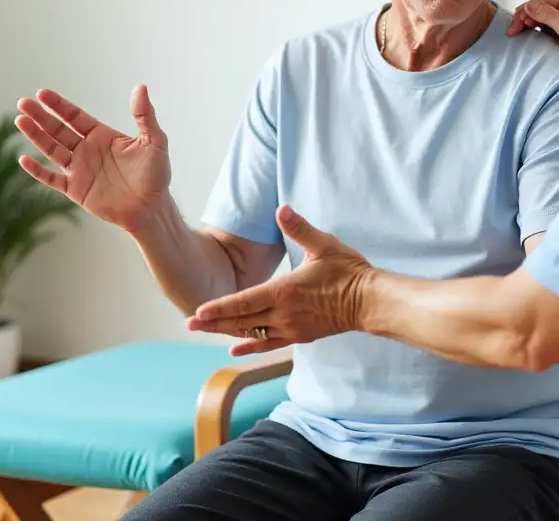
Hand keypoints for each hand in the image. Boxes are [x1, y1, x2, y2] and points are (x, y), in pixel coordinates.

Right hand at [15, 84, 171, 232]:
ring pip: (51, 150)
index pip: (74, 116)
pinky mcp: (76, 190)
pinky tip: (24, 160)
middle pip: (58, 130)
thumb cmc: (156, 174)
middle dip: (40, 117)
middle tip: (23, 103)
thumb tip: (141, 87)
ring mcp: (79, 170)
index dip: (58, 105)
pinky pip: (52, 179)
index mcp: (102, 135)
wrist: (151, 207)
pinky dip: (38, 171)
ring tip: (20, 121)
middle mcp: (87, 149)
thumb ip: (145, 115)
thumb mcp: (155, 141)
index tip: (42, 93)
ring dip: (36, 137)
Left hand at [187, 206, 373, 355]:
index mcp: (284, 292)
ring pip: (252, 333)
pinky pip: (269, 343)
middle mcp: (283, 314)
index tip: (197, 312)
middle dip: (213, 322)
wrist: (369, 302)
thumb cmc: (348, 271)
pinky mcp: (300, 336)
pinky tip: (235, 350)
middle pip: (241, 321)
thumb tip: (281, 209)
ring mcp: (291, 328)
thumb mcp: (323, 244)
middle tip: (188, 324)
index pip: (244, 302)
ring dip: (227, 333)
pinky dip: (251, 346)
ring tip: (204, 331)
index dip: (219, 308)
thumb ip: (299, 228)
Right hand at [508, 0, 558, 88]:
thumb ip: (547, 15)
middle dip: (523, 18)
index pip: (537, 2)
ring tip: (517, 34)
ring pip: (539, 18)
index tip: (514, 26)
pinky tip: (529, 37)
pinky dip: (535, 31)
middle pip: (537, 9)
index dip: (523, 12)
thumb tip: (529, 4)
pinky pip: (545, 28)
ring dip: (528, 24)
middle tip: (512, 32)